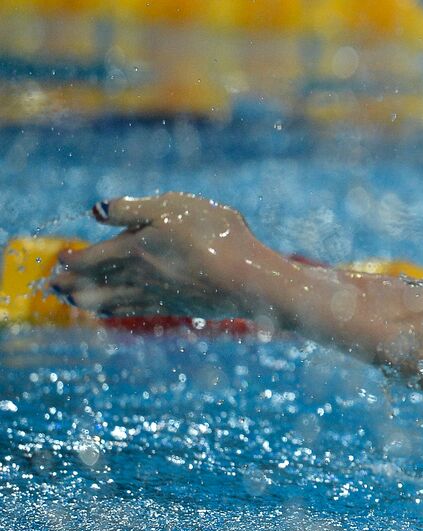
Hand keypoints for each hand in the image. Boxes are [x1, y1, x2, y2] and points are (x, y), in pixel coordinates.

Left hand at [48, 193, 273, 318]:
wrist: (250, 280)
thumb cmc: (216, 238)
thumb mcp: (174, 207)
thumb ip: (132, 208)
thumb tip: (97, 210)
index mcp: (133, 250)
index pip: (90, 258)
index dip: (71, 260)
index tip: (60, 259)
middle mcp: (139, 277)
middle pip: (93, 284)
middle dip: (69, 286)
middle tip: (52, 287)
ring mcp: (156, 295)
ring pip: (110, 301)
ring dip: (86, 301)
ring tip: (72, 301)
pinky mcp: (174, 306)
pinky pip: (132, 311)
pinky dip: (114, 311)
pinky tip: (112, 311)